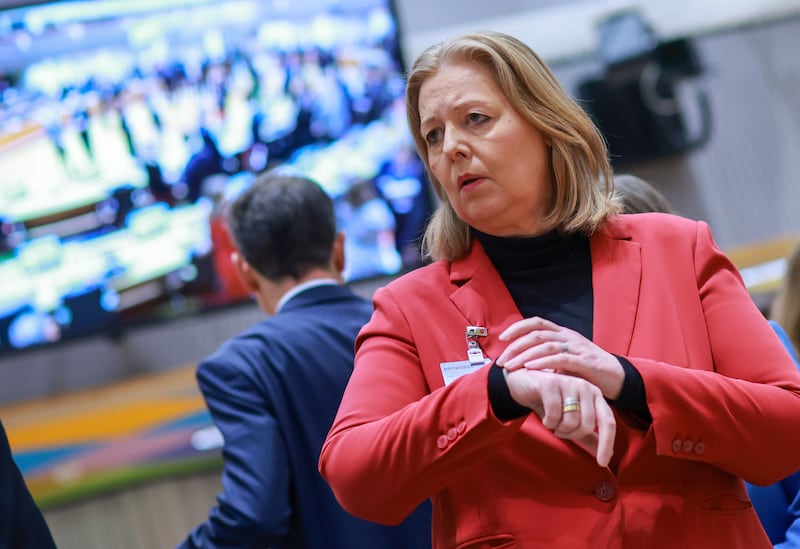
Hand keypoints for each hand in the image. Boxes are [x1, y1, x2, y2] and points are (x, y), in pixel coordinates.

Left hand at [496, 317, 624, 399]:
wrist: (617, 378)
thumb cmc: (588, 370)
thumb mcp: (565, 359)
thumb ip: (548, 357)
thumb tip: (524, 361)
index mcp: (562, 333)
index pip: (536, 322)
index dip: (518, 327)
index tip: (502, 338)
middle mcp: (568, 336)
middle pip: (536, 334)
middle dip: (515, 346)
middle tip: (502, 360)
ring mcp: (576, 347)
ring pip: (545, 345)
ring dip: (524, 355)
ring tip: (511, 365)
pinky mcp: (584, 361)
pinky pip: (559, 359)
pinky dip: (542, 362)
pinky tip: (529, 368)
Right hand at [503, 368, 615, 467]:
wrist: (521, 384)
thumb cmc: (547, 401)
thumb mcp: (569, 420)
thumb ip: (588, 436)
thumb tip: (607, 456)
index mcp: (595, 395)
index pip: (608, 422)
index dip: (607, 444)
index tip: (602, 463)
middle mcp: (585, 386)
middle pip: (586, 425)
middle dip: (570, 434)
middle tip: (559, 429)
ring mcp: (569, 383)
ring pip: (570, 421)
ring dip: (558, 428)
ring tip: (551, 420)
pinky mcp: (551, 384)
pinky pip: (554, 414)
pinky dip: (548, 421)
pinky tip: (544, 416)